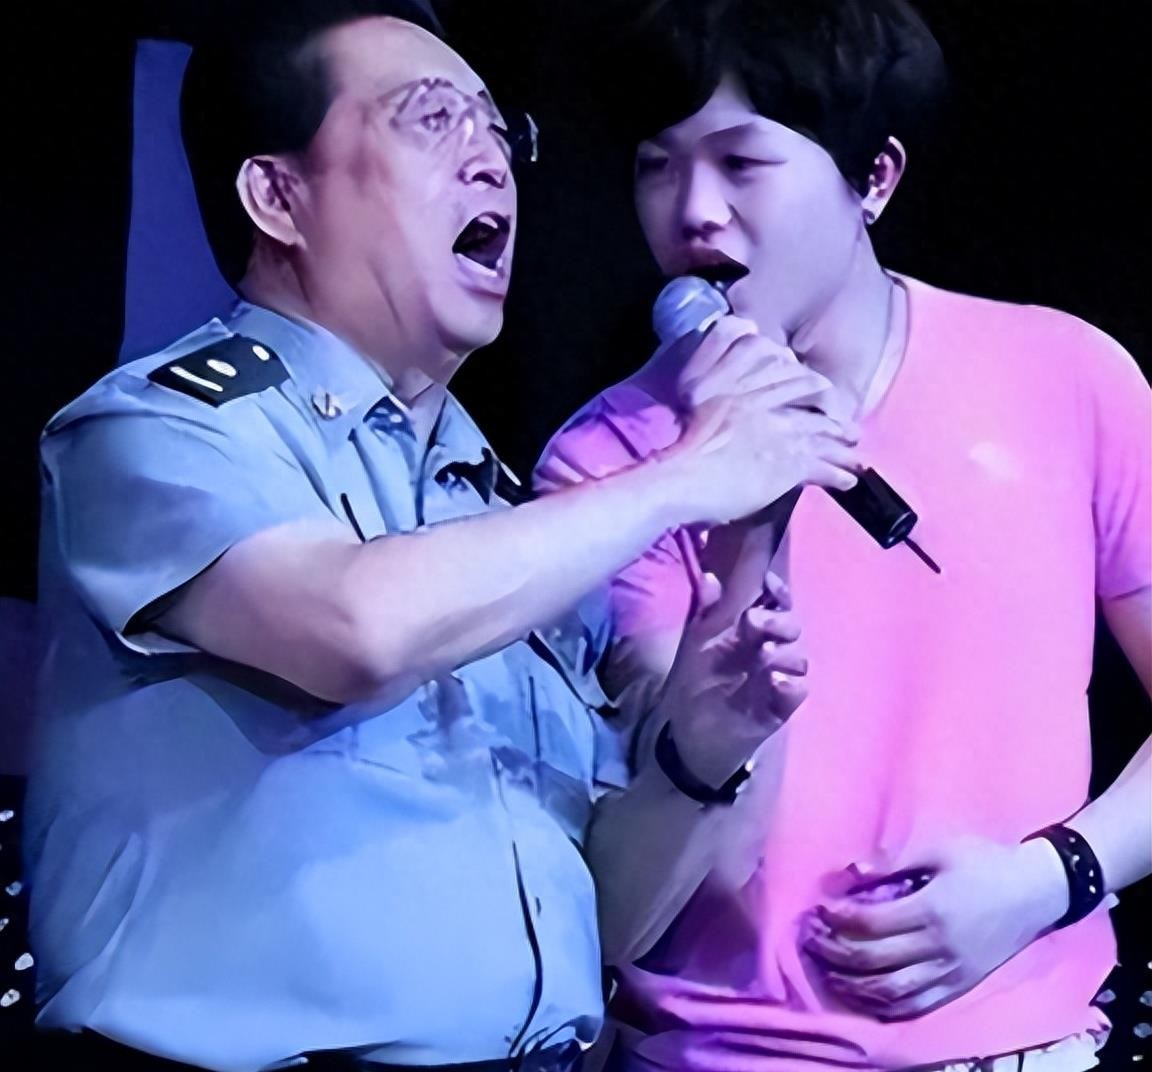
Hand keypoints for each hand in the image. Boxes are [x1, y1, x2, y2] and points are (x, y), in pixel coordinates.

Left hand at [656, 568, 807, 786]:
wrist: (687, 734)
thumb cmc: (694, 683)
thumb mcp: (694, 643)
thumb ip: (704, 610)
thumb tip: (709, 576)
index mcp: (749, 632)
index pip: (775, 605)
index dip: (778, 592)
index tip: (769, 583)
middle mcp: (768, 651)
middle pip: (791, 627)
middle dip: (779, 621)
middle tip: (754, 623)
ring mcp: (776, 679)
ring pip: (798, 658)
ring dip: (784, 652)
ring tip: (762, 657)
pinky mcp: (779, 707)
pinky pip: (797, 692)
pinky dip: (790, 685)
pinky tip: (774, 683)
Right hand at [661, 314, 859, 525]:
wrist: (680, 477)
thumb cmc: (676, 447)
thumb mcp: (692, 399)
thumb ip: (712, 389)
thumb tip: (723, 385)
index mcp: (741, 388)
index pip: (783, 378)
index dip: (803, 387)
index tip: (813, 395)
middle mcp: (766, 405)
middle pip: (810, 402)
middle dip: (830, 414)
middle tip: (846, 425)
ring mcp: (782, 433)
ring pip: (823, 433)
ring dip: (842, 444)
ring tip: (855, 453)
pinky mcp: (791, 464)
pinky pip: (825, 466)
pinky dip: (839, 475)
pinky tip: (849, 482)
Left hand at [802, 836, 1070, 1019]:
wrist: (1037, 892)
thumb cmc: (985, 862)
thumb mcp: (941, 849)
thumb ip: (894, 859)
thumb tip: (850, 870)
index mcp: (932, 909)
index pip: (871, 923)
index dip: (839, 917)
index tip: (821, 907)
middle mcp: (939, 947)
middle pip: (873, 959)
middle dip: (834, 950)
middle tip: (812, 937)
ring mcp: (951, 972)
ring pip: (890, 991)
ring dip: (852, 983)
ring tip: (827, 968)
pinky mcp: (960, 986)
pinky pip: (916, 1005)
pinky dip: (884, 1006)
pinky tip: (862, 994)